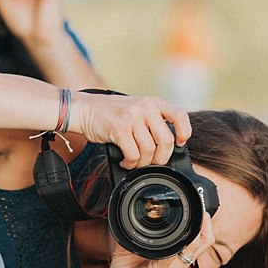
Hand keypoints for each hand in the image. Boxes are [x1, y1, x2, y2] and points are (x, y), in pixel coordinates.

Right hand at [69, 92, 191, 168]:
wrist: (83, 109)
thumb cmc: (109, 114)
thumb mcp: (135, 109)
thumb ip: (150, 121)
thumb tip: (166, 147)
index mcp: (152, 102)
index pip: (180, 115)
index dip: (184, 133)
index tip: (178, 144)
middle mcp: (145, 107)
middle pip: (166, 141)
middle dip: (161, 158)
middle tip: (151, 163)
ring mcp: (132, 116)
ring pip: (149, 151)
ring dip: (142, 163)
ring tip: (134, 162)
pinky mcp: (119, 128)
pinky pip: (133, 155)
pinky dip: (130, 164)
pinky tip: (124, 162)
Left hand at [102, 219, 215, 267]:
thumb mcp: (131, 252)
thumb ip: (132, 235)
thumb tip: (123, 217)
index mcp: (172, 257)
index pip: (195, 238)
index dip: (201, 223)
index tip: (195, 208)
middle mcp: (177, 262)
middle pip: (205, 240)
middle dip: (206, 222)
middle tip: (201, 209)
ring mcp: (172, 267)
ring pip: (198, 246)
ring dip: (200, 229)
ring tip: (199, 216)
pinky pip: (177, 256)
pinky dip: (183, 244)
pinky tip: (186, 235)